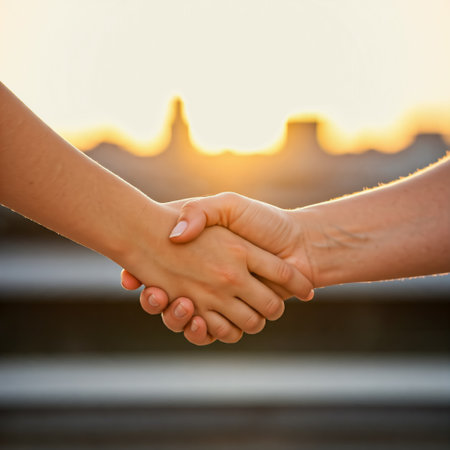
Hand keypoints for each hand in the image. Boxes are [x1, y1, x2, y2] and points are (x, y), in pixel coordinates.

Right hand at [122, 203, 312, 342]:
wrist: (301, 244)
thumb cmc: (264, 221)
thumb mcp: (226, 206)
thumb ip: (199, 213)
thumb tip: (172, 236)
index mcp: (199, 255)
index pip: (156, 270)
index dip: (139, 275)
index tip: (130, 277)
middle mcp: (205, 280)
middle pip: (168, 300)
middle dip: (158, 302)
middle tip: (156, 293)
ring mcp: (220, 300)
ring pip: (186, 320)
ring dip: (178, 318)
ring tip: (181, 304)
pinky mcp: (234, 315)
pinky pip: (212, 332)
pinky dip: (204, 331)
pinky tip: (200, 317)